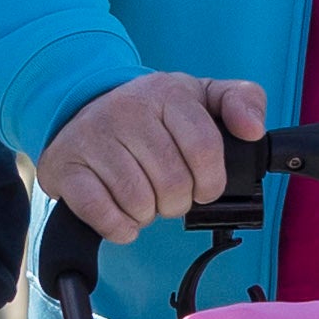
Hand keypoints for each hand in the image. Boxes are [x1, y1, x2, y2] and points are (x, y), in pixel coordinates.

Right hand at [34, 73, 265, 241]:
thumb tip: (252, 130)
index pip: (205, 150)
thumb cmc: (154, 113)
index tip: (204, 186)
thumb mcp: (202, 96)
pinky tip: (123, 217)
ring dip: (148, 214)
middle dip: (178, 201)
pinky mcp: (66, 166)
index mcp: (167, 92)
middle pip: (173, 184)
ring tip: (144, 199)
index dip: (211, 181)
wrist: (84, 108)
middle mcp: (127, 110)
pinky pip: (101, 213)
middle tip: (169, 193)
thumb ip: (242, 101)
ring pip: (138, 202)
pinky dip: (119, 226)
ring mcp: (92, 138)